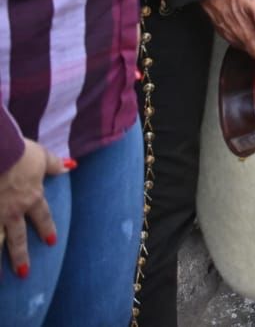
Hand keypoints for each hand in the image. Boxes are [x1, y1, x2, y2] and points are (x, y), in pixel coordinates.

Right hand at [0, 140, 67, 278]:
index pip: (42, 217)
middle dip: (20, 256)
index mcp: (31, 197)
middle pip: (17, 238)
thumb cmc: (18, 152)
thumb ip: (54, 165)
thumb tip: (70, 166)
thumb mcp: (41, 156)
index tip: (51, 242)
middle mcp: (12, 211)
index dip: (47, 229)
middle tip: (23, 272)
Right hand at [199, 0, 254, 58]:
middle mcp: (235, 36)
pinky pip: (233, 37)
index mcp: (244, 33)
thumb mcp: (252, 0)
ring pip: (241, 44)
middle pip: (249, 50)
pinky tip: (246, 25)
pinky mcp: (221, 29)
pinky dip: (241, 35)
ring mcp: (227, 33)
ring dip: (250, 41)